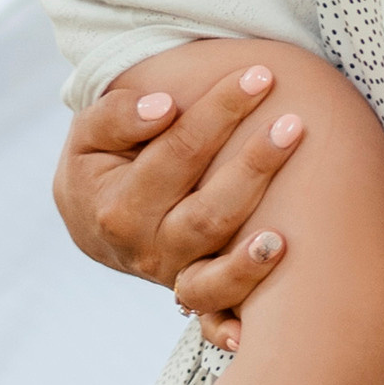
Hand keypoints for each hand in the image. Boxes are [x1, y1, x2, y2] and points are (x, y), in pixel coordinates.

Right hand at [54, 63, 305, 353]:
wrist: (95, 219)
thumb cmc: (101, 161)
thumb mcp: (89, 134)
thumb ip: (117, 116)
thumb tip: (164, 106)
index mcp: (116, 206)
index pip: (177, 151)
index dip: (219, 111)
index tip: (258, 77)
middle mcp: (146, 249)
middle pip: (207, 210)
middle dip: (254, 164)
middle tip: (293, 124)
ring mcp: (173, 276)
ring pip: (219, 263)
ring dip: (256, 248)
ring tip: (292, 222)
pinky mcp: (195, 293)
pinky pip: (220, 307)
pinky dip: (244, 299)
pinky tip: (281, 266)